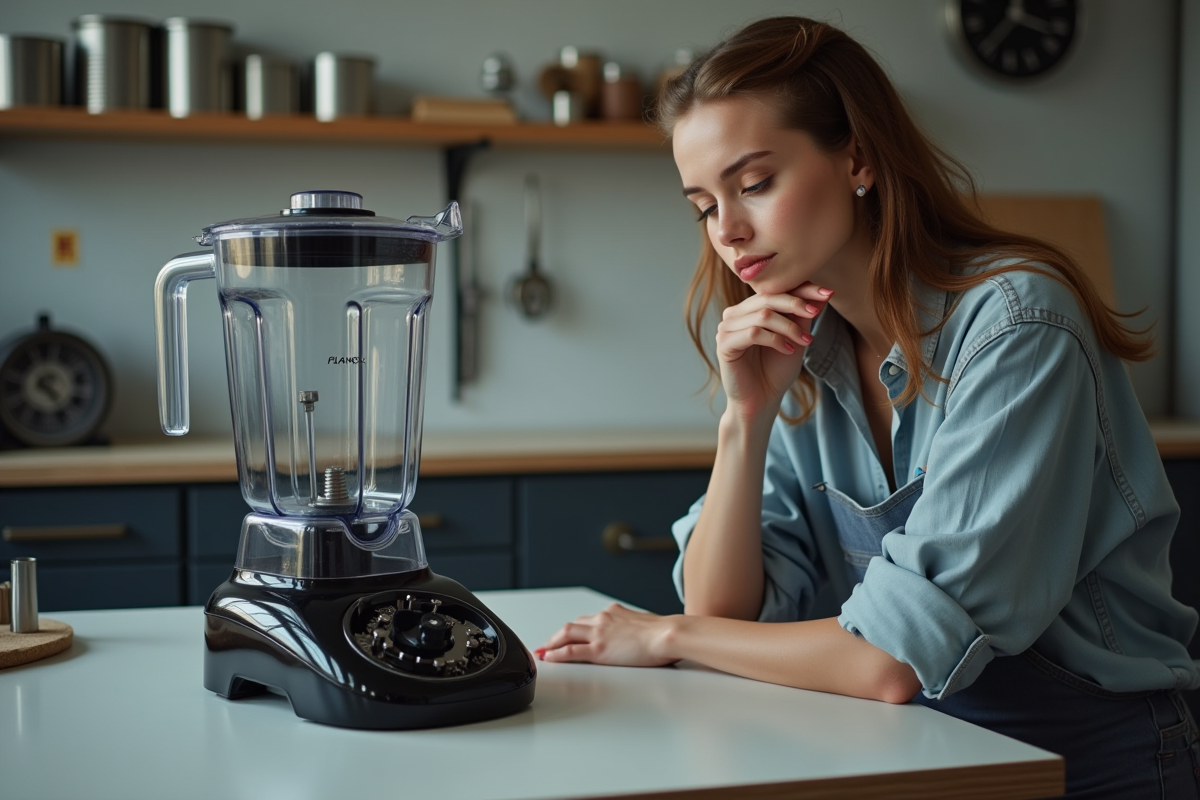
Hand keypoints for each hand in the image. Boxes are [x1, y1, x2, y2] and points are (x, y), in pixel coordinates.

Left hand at [536, 603, 679, 666]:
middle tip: (547, 644)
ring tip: (543, 652)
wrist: (667, 634)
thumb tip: (636, 635)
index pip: (587, 620)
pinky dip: (557, 654)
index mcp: (614, 613)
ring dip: (551, 643)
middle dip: (556, 635)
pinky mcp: (599, 650)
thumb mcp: (644, 624)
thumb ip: (633, 628)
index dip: (574, 629)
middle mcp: (603, 619)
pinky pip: (571, 651)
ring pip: (566, 635)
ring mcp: (599, 634)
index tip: (567, 635)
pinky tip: (549, 658)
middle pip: (571, 625)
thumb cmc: (663, 633)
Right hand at [716, 282, 830, 421]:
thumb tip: (824, 294)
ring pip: (763, 315)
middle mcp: (735, 314)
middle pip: (768, 297)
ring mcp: (727, 328)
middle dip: (796, 303)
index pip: (776, 289)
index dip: (802, 288)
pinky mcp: (724, 344)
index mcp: (750, 309)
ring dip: (789, 327)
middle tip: (816, 312)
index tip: (828, 293)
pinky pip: (753, 333)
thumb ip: (804, 316)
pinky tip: (788, 350)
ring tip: (805, 341)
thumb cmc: (777, 370)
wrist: (762, 400)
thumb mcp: (796, 338)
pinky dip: (775, 340)